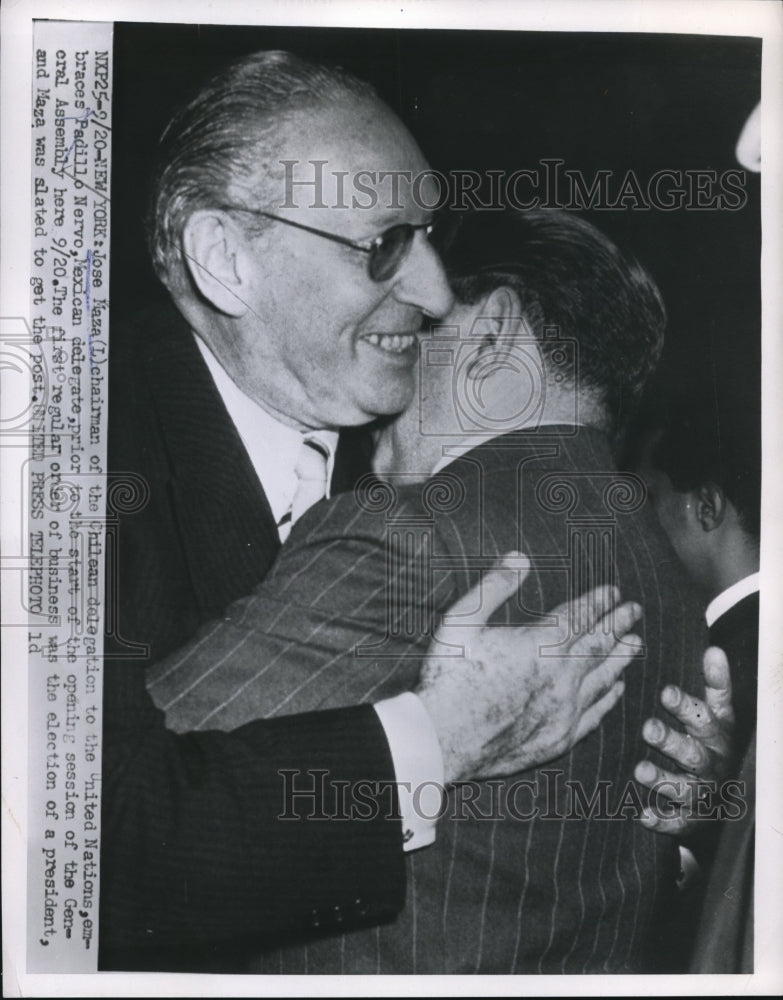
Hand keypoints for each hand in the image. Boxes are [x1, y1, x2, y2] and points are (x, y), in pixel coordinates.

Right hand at [415, 552, 643, 783]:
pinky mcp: (558, 739)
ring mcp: (563, 710)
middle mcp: (560, 677)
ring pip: (603, 678)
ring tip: (635, 644)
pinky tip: (616, 690)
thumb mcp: (462, 620)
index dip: (598, 601)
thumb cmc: (448, 677)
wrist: (442, 739)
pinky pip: (594, 714)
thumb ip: (494, 586)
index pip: (580, 617)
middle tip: (635, 610)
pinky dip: (609, 698)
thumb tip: (520, 557)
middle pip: (599, 644)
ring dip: (621, 658)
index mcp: (539, 645)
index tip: (614, 592)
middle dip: (619, 624)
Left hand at [635, 646, 734, 835]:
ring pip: (684, 789)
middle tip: (647, 728)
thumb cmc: (711, 742)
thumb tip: (713, 649)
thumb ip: (715, 684)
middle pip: (694, 753)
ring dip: (662, 779)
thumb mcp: (719, 713)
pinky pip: (677, 823)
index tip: (665, 691)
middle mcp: (712, 764)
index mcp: (717, 734)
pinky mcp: (691, 819)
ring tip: (640, 770)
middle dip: (671, 741)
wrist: (725, 796)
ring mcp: (702, 793)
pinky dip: (661, 820)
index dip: (688, 706)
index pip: (706, 718)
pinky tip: (642, 815)